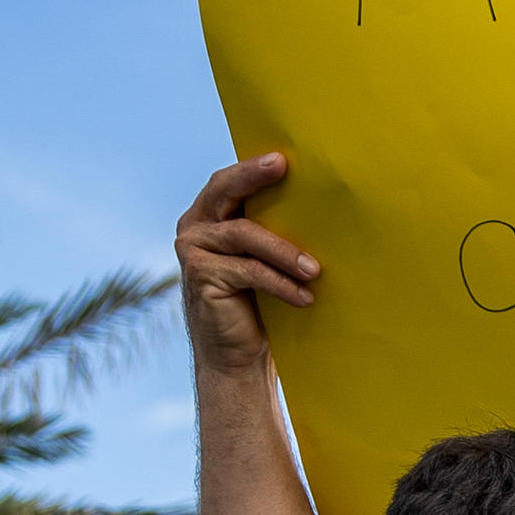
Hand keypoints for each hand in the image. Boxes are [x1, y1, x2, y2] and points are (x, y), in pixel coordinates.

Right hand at [177, 153, 316, 374]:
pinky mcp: (200, 276)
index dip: (251, 168)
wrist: (238, 356)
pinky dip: (280, 283)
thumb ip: (274, 230)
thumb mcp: (267, 260)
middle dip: (253, 177)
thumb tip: (321, 204)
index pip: (229, 182)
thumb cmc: (261, 304)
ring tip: (315, 270)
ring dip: (285, 251)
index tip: (282, 158)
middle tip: (282, 168)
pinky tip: (305, 297)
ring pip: (245, 235)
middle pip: (224, 192)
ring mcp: (194, 250)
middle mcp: (196, 226)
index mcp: (211, 215)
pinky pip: (249, 271)